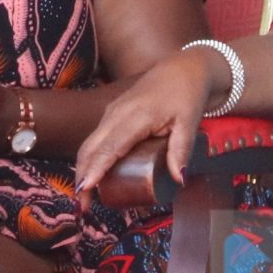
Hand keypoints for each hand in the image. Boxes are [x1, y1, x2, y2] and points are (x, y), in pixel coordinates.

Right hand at [74, 51, 214, 197]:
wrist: (182, 67)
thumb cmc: (186, 94)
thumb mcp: (189, 121)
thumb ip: (182, 150)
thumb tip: (180, 179)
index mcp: (136, 116)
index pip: (110, 147)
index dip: (96, 169)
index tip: (86, 189)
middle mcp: (117, 114)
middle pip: (90, 148)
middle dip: (83, 176)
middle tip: (85, 205)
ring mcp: (111, 113)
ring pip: (88, 144)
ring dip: (83, 169)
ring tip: (86, 196)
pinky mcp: (111, 114)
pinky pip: (95, 139)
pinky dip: (90, 158)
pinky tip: (94, 175)